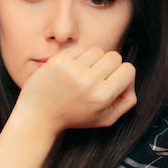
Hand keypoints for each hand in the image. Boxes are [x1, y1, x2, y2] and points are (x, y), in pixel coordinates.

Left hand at [16, 46, 136, 136]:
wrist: (38, 115)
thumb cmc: (73, 117)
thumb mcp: (105, 118)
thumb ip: (127, 101)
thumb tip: (130, 81)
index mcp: (103, 96)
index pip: (128, 69)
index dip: (122, 75)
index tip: (110, 82)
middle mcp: (89, 81)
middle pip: (114, 57)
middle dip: (107, 66)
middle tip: (95, 78)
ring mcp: (73, 69)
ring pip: (97, 51)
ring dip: (92, 61)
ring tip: (80, 76)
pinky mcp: (59, 60)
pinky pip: (79, 49)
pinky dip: (76, 58)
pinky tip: (68, 72)